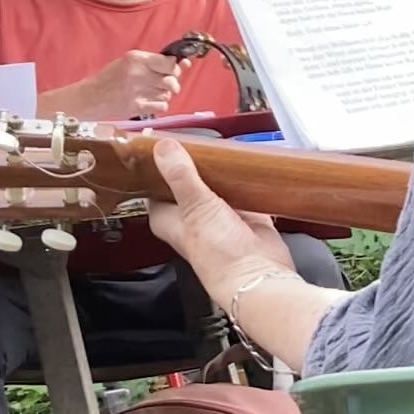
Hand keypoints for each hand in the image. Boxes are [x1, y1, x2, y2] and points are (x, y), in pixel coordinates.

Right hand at [70, 50, 184, 118]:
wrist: (91, 98)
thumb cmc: (110, 78)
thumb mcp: (128, 62)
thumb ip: (154, 62)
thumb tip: (185, 63)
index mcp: (136, 59)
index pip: (169, 62)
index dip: (174, 67)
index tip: (172, 69)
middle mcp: (138, 74)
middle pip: (172, 79)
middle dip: (171, 82)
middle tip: (161, 83)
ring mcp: (138, 92)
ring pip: (168, 93)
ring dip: (163, 94)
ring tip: (148, 92)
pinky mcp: (138, 107)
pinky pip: (162, 106)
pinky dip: (158, 105)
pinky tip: (147, 102)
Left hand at [146, 139, 291, 294]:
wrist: (258, 272)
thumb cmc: (218, 253)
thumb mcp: (196, 206)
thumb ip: (180, 175)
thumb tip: (163, 147)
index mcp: (168, 217)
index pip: (156, 184)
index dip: (159, 164)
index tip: (165, 141)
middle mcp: (191, 216)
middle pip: (188, 181)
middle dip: (195, 163)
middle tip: (199, 140)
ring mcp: (219, 216)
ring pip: (216, 185)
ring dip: (221, 171)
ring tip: (224, 149)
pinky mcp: (246, 216)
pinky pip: (245, 192)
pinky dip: (247, 181)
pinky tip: (248, 167)